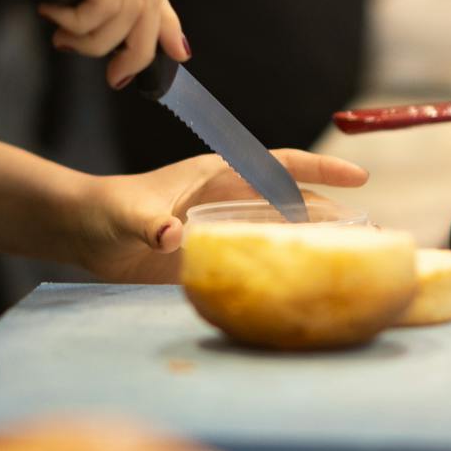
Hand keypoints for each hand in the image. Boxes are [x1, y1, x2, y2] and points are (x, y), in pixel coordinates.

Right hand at [0, 0, 184, 82]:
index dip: (162, 28)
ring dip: (94, 40)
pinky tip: (50, 12)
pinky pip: (107, 6)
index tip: (171, 60)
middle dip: (132, 49)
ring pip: (130, 10)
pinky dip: (79, 24)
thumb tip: (168, 44)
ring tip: (62, 38)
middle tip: (115, 77)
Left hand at [70, 150, 369, 283]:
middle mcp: (226, 198)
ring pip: (277, 230)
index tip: (358, 178)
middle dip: (329, 211)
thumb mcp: (126, 215)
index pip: (279, 165)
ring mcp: (220, 227)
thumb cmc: (104, 210)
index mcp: (215, 174)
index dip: (320, 169)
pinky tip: (301, 285)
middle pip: (289, 200)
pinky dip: (280, 268)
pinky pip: (255, 259)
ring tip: (350, 258)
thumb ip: (149, 224)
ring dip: (310, 240)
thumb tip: (170, 237)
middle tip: (369, 231)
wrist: (81, 231)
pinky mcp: (210, 256)